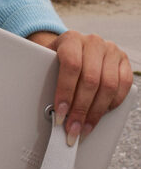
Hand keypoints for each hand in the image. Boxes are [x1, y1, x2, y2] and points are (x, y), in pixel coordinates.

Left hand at [27, 30, 133, 144]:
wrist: (74, 46)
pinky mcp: (124, 62)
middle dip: (80, 110)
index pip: (71, 65)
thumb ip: (44, 76)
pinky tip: (100, 114)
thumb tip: (44, 108)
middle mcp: (93, 42)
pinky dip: (113, 103)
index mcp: (71, 39)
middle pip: (90, 80)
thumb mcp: (47, 60)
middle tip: (72, 129)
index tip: (60, 113)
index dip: (66, 92)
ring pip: (108, 86)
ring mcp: (111, 51)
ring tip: (84, 128)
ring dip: (96, 112)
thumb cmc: (57, 58)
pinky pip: (124, 85)